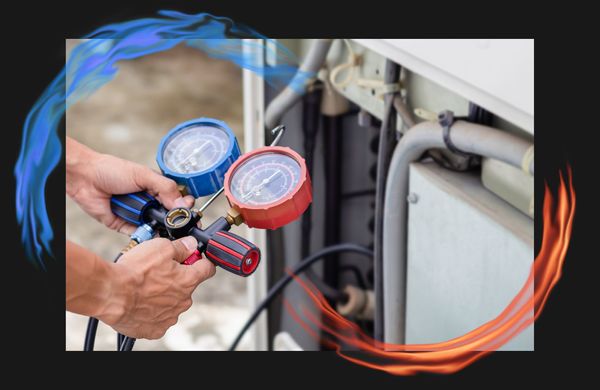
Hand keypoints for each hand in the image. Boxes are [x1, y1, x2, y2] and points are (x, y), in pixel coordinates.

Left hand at [66, 137, 193, 233]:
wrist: (85, 178)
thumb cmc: (112, 170)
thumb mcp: (144, 175)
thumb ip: (165, 188)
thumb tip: (183, 203)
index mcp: (157, 189)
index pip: (178, 201)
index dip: (185, 208)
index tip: (190, 213)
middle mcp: (149, 203)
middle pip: (169, 217)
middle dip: (175, 222)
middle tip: (180, 225)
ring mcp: (138, 215)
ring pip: (156, 228)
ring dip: (160, 230)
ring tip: (166, 230)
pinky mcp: (125, 226)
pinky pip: (140, 235)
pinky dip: (145, 236)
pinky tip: (151, 236)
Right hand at [99, 236, 215, 338]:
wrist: (111, 294)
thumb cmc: (135, 271)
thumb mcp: (161, 247)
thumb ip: (181, 247)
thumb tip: (191, 244)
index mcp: (189, 280)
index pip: (207, 269)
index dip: (200, 261)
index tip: (193, 258)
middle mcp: (184, 301)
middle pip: (187, 286)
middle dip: (176, 278)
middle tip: (157, 272)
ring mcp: (170, 317)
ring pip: (172, 303)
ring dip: (163, 295)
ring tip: (144, 288)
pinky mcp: (155, 329)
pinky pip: (158, 318)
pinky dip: (151, 311)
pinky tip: (140, 303)